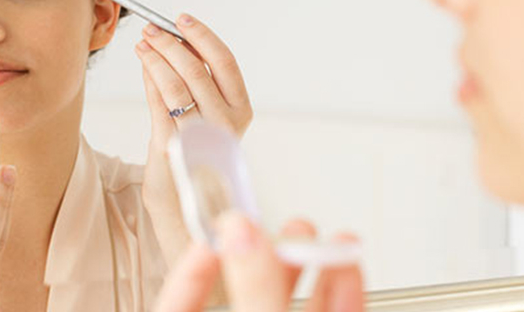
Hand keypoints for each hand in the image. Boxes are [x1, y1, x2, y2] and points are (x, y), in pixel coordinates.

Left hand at [136, 14, 252, 263]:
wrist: (186, 212)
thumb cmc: (194, 162)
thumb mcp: (200, 119)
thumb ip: (189, 85)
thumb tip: (171, 45)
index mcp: (241, 112)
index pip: (226, 63)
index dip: (202, 36)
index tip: (181, 19)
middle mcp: (226, 124)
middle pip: (199, 69)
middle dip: (171, 43)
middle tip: (152, 29)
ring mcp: (202, 137)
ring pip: (178, 84)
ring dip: (157, 57)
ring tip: (143, 43)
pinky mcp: (176, 148)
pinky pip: (160, 104)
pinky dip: (150, 78)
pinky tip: (144, 64)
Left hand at [153, 213, 364, 311]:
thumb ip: (253, 292)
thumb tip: (240, 233)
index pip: (177, 305)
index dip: (191, 266)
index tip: (214, 234)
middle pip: (244, 293)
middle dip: (261, 253)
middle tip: (267, 220)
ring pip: (291, 304)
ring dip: (307, 264)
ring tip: (310, 233)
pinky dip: (343, 291)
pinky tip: (346, 264)